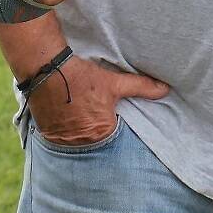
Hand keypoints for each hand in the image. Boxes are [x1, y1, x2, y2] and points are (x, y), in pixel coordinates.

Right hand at [28, 53, 167, 146]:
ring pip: (77, 142)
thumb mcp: (113, 82)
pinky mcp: (48, 135)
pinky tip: (63, 119)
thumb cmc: (82, 78)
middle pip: (95, 141)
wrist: (47, 71)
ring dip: (78, 133)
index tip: (106, 116)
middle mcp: (83, 142)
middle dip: (94, 132)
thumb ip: (140, 87)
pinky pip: (60, 140)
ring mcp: (64, 141)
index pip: (114, 137)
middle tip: (90, 116)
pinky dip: (63, 132)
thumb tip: (165, 89)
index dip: (112, 126)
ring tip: (77, 117)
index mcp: (102, 133)